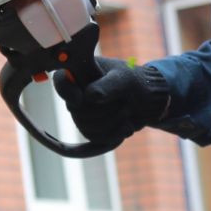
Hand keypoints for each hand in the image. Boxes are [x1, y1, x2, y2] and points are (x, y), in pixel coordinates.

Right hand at [52, 57, 170, 145]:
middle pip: (77, 110)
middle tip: (125, 102)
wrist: (149, 101)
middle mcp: (78, 92)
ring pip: (86, 126)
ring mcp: (82, 112)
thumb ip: (108, 85)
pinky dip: (114, 134)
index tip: (80, 98)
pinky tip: (126, 125)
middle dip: (105, 110)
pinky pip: (95, 137)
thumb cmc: (135, 82)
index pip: (60, 81)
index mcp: (82, 73)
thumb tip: (90, 96)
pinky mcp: (91, 128)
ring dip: (112, 122)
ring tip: (128, 112)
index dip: (66, 91)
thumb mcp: (125, 79)